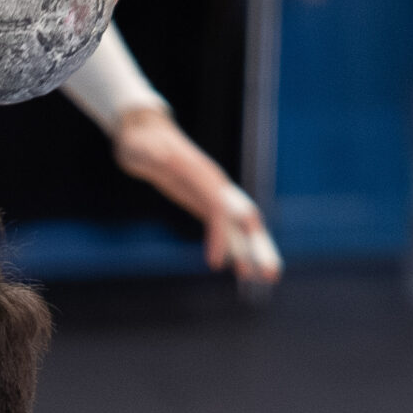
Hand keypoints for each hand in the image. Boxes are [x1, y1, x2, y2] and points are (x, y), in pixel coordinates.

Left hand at [109, 105, 282, 284]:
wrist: (143, 132)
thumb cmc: (140, 142)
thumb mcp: (142, 148)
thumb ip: (153, 152)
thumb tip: (160, 154)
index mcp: (203, 176)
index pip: (219, 209)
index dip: (220, 236)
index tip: (214, 264)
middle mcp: (216, 186)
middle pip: (245, 219)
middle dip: (259, 247)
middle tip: (272, 275)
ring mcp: (213, 194)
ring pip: (241, 227)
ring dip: (254, 252)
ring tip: (266, 280)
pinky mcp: (205, 201)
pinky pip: (226, 229)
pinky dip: (235, 249)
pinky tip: (241, 269)